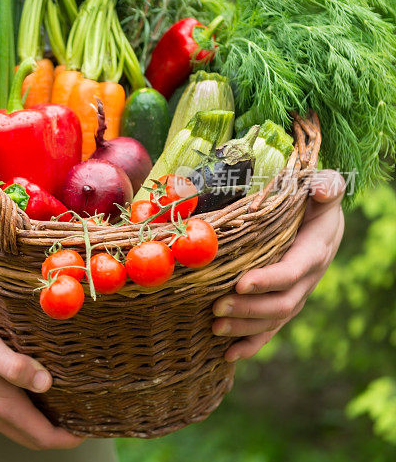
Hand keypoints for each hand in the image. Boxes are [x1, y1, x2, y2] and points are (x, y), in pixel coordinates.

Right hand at [0, 307, 83, 449]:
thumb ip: (15, 366)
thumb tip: (46, 382)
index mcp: (0, 404)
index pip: (43, 436)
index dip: (69, 437)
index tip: (91, 426)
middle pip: (32, 437)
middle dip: (59, 434)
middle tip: (82, 417)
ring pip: (16, 428)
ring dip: (40, 424)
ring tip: (61, 405)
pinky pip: (1, 419)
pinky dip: (21, 415)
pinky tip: (26, 394)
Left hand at [212, 169, 345, 361]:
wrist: (322, 218)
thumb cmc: (315, 199)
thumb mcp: (323, 187)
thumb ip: (325, 185)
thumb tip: (323, 188)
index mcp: (314, 251)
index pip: (292, 272)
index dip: (268, 280)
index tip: (241, 283)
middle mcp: (307, 279)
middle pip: (281, 303)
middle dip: (248, 309)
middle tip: (216, 308)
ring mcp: (295, 294)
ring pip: (273, 320)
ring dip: (244, 328)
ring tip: (215, 328)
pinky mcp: (283, 301)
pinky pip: (270, 329)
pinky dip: (251, 344)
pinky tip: (229, 355)